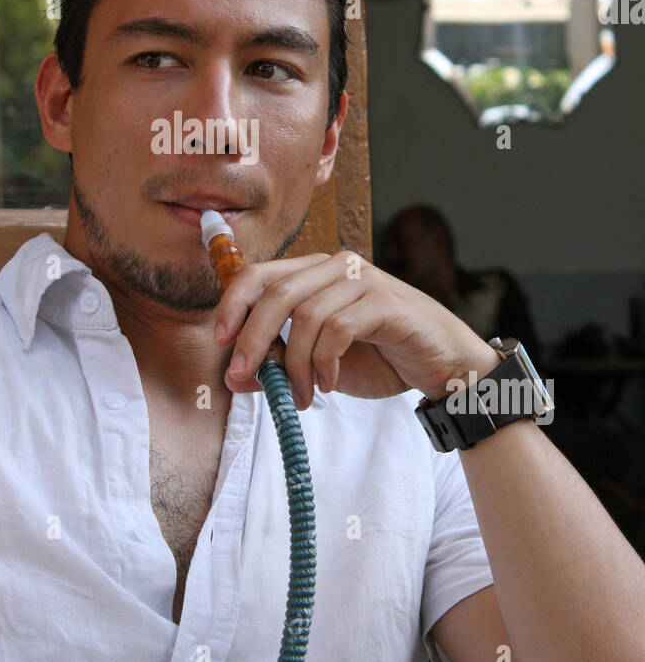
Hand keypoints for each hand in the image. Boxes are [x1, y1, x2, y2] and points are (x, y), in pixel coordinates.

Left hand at [212, 250, 499, 408]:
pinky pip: (338, 329)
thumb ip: (280, 365)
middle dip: (252, 339)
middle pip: (276, 293)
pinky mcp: (386, 302)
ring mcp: (363, 279)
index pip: (258, 274)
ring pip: (306, 315)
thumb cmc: (379, 358)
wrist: (441, 367)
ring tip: (301, 395)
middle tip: (242, 377)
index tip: (219, 341)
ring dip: (295, 364)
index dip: (232, 305)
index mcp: (313, 272)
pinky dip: (324, 362)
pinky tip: (327, 384)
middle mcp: (336, 266)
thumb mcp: (318, 365)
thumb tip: (234, 377)